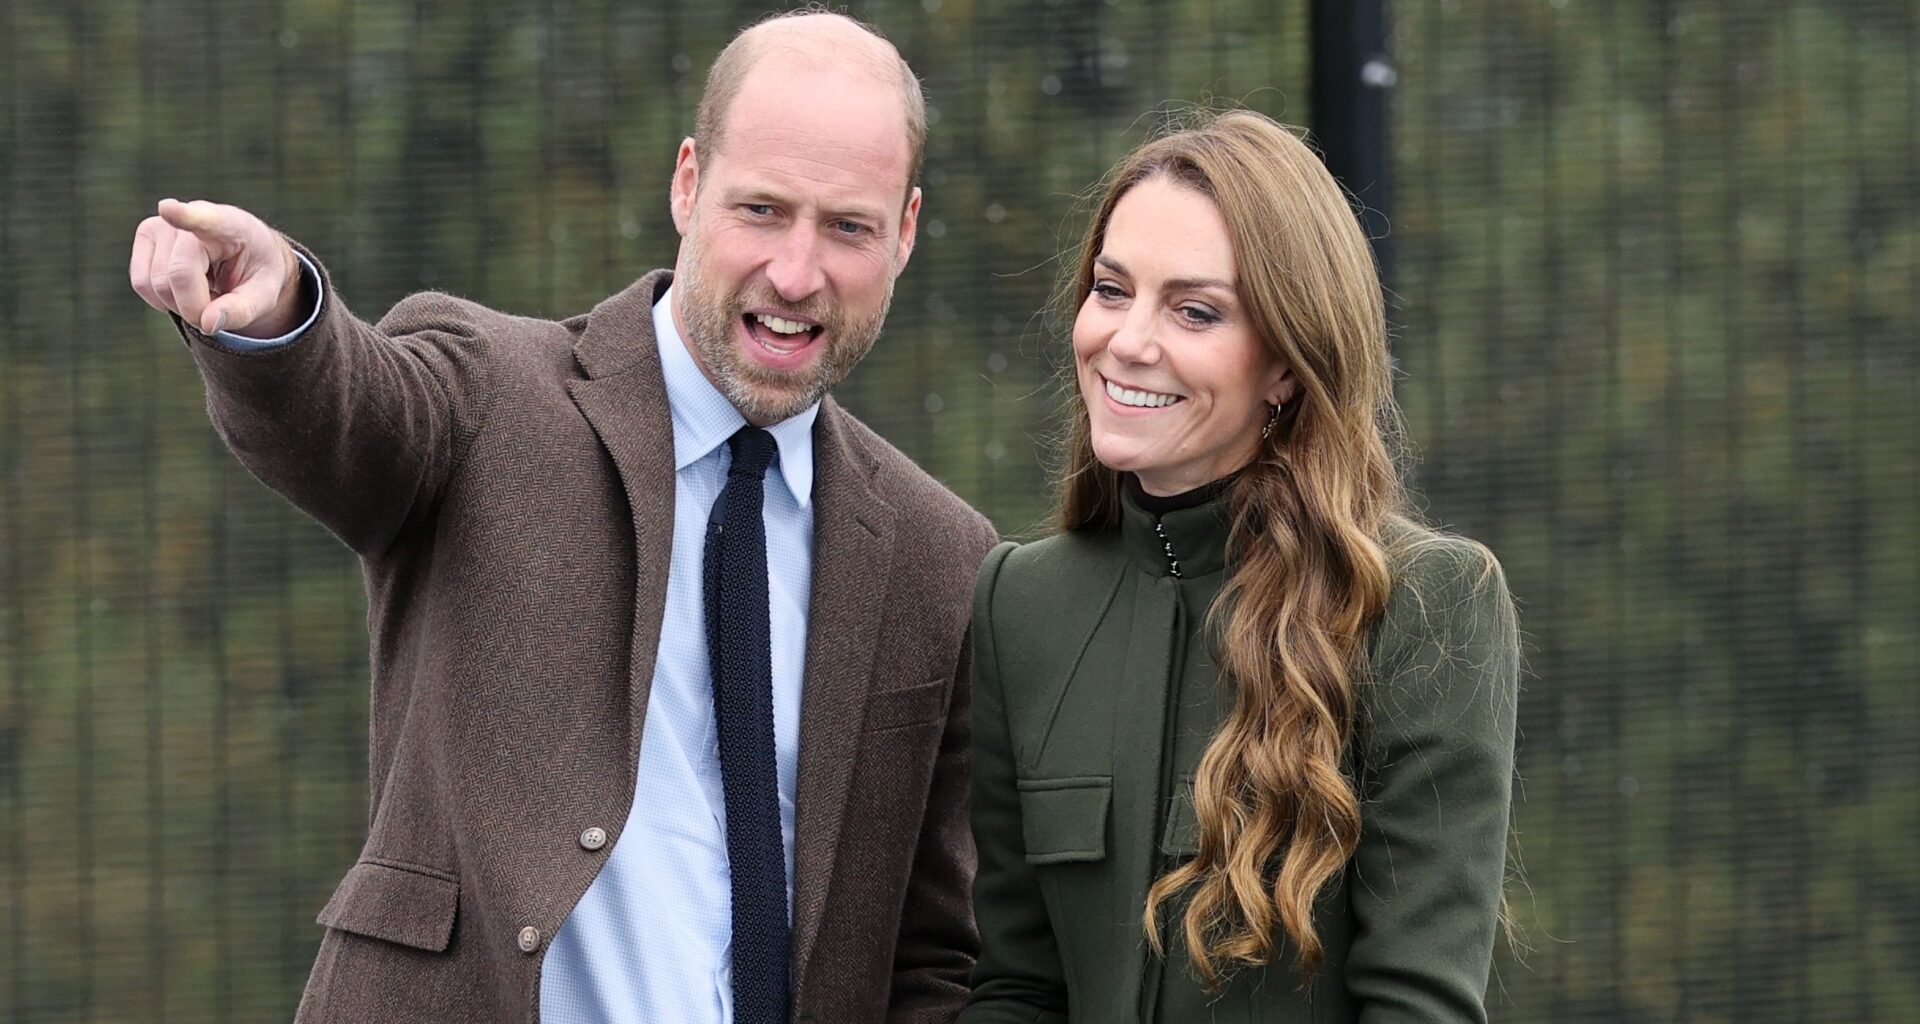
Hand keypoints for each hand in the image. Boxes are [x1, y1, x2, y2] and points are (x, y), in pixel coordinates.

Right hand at [130, 198, 304, 337]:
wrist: (246, 255)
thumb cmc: (256, 272)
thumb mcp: (265, 296)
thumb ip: (242, 310)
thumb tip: (207, 323)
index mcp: (231, 225)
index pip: (206, 220)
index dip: (185, 216)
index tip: (168, 208)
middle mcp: (192, 214)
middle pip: (178, 275)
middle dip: (195, 307)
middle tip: (219, 307)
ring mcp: (164, 222)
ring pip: (156, 284)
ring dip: (180, 304)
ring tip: (205, 290)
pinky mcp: (146, 234)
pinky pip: (142, 284)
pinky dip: (162, 299)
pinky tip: (184, 289)